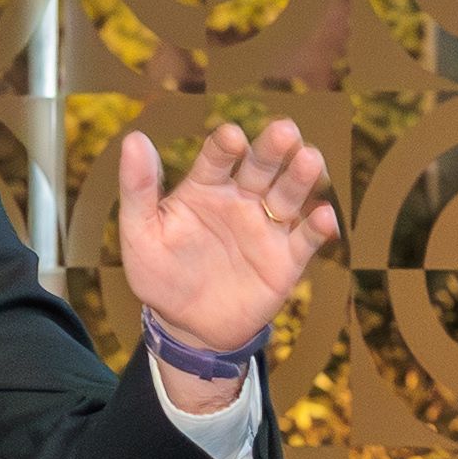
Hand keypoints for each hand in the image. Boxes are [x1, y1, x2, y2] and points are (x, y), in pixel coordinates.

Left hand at [116, 120, 338, 407]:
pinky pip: (306, 239)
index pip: (218, 158)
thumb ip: (138, 188)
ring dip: (300, 177)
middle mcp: (241, 199)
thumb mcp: (140, 233)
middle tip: (285, 130)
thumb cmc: (160, 275)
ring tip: (309, 158)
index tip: (231, 137)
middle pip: (261, 166)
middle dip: (273, 148)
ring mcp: (267, 227)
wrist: (188, 327)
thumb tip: (133, 138)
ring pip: (288, 195)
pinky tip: (324, 216)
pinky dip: (318, 227)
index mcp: (206, 186)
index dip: (226, 146)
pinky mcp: (287, 259)